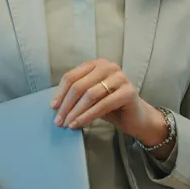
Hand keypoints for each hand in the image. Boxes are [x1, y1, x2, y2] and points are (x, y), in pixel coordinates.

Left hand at [50, 59, 167, 145]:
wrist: (136, 118)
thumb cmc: (111, 106)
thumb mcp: (90, 97)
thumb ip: (76, 95)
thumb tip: (55, 105)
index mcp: (96, 64)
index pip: (72, 76)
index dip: (60, 93)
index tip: (53, 107)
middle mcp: (108, 66)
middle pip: (79, 85)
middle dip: (66, 105)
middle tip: (58, 121)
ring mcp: (120, 77)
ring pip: (89, 95)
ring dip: (75, 112)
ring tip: (67, 124)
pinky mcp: (128, 92)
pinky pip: (102, 105)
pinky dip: (88, 116)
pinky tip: (79, 124)